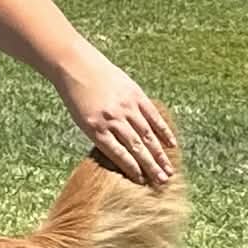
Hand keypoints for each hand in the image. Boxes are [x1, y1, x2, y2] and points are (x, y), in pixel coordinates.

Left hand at [55, 51, 177, 185]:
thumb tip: (123, 154)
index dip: (132, 169)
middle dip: (150, 167)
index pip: (118, 154)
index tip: (142, 182)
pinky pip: (153, 116)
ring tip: (168, 169)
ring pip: (148, 135)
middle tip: (162, 182)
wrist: (76, 65)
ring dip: (159, 154)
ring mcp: (126, 107)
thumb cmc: (76, 96)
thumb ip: (102, 135)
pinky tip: (172, 144)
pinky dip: (164, 131)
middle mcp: (112, 120)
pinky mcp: (136, 95)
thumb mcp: (82, 120)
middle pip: (136, 148)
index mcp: (95, 128)